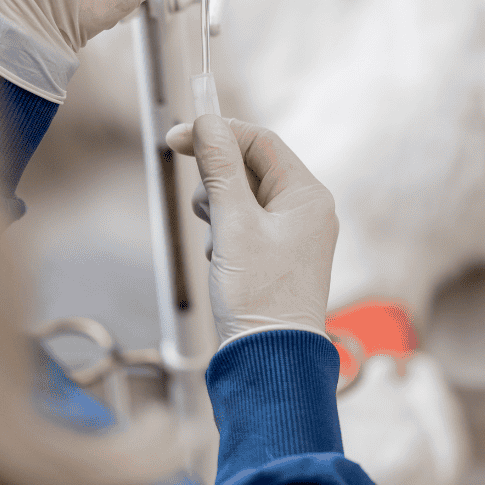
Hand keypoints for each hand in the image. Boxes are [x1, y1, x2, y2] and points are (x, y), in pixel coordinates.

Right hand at [166, 116, 337, 345]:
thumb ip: (219, 170)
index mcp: (308, 196)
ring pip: (241, 197)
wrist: (268, 362)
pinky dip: (224, 235)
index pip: (261, 142)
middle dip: (217, 184)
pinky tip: (223, 263)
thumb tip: (206, 123)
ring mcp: (292, 233)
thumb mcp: (233, 226)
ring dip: (218, 213)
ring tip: (221, 248)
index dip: (218, 133)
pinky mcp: (275, 255)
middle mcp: (306, 210)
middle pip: (250, 167)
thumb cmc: (259, 298)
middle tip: (207, 212)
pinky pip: (242, 225)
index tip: (176, 137)